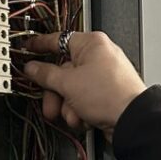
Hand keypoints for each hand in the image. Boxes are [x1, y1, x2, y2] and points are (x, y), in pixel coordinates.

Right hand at [23, 31, 145, 140]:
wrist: (132, 120)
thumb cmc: (109, 95)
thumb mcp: (68, 83)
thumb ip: (45, 74)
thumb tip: (32, 68)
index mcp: (91, 44)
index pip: (58, 39)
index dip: (40, 45)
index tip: (28, 48)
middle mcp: (98, 56)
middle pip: (63, 72)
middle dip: (55, 94)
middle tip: (49, 105)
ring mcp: (103, 76)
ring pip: (72, 90)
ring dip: (68, 106)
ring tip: (73, 116)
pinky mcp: (106, 94)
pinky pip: (84, 100)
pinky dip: (80, 111)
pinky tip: (85, 118)